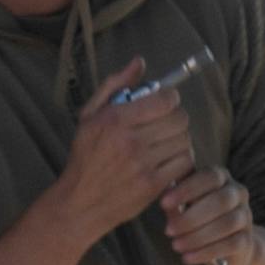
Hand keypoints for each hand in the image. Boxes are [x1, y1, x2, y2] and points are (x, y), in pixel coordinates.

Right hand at [43, 60, 198, 238]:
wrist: (80, 201)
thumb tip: (139, 62)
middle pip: (179, 119)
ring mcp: (142, 164)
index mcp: (114, 119)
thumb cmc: (85, 156)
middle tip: (167, 123)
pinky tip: (167, 160)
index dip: (171, 98)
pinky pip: (184, 162)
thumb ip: (115, 85)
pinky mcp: (152, 184)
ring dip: (179, 139)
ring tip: (165, 142)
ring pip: (184, 140)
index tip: (166, 103)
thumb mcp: (90, 116)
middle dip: (176, 117)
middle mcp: (129, 140)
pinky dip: (180, 159)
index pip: (164, 100)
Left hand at [161, 165, 262, 264]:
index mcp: (222, 178)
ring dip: (197, 236)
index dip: (187, 189)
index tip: (163, 204)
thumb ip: (177, 201)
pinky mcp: (247, 240)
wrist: (229, 247)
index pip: (210, 177)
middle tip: (168, 230)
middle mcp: (237, 193)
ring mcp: (245, 216)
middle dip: (191, 217)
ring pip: (227, 224)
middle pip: (221, 201)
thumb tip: (165, 202)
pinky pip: (230, 245)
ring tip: (176, 246)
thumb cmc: (198, 218)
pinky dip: (206, 252)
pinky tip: (187, 258)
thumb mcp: (185, 206)